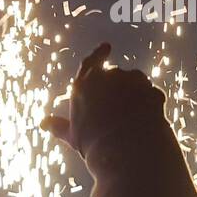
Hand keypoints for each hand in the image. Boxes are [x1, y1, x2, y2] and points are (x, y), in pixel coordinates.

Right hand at [41, 43, 164, 163]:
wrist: (125, 150)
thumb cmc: (93, 144)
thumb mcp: (73, 136)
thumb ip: (60, 127)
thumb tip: (44, 123)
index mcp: (86, 84)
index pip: (91, 61)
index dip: (99, 54)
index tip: (107, 46)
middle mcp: (109, 76)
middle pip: (116, 76)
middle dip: (120, 88)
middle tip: (121, 111)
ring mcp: (133, 82)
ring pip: (136, 82)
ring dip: (136, 94)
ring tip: (134, 120)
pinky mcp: (151, 90)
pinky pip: (152, 94)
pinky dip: (151, 104)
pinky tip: (148, 121)